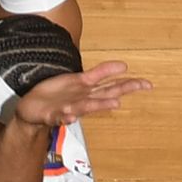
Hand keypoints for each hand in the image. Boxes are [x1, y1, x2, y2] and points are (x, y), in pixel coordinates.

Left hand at [13, 61, 152, 127]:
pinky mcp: (53, 114)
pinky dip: (66, 116)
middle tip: (139, 89)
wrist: (32, 108)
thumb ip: (101, 73)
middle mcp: (83, 100)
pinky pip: (60, 116)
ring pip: (87, 106)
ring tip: (115, 104)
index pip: (114, 86)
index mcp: (90, 91)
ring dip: (99, 105)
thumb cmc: (57, 95)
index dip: (131, 84)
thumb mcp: (80, 79)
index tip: (148, 84)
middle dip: (122, 91)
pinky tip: (71, 115)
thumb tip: (123, 65)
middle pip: (105, 95)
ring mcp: (69, 108)